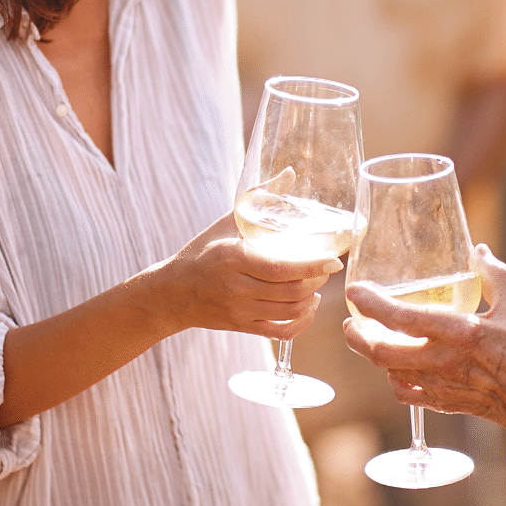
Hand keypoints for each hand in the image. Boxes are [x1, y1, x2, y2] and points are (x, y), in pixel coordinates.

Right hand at [152, 212, 341, 339]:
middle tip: (326, 268)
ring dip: (311, 300)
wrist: (171, 292)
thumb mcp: (225, 223)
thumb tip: (290, 173)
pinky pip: (280, 332)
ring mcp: (239, 310)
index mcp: (232, 258)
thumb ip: (259, 197)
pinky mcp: (241, 327)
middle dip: (316, 281)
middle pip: (289, 292)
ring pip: (288, 312)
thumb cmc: (202, 252)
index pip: (279, 268)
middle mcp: (236, 287)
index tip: (333, 260)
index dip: (310, 266)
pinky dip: (301, 323)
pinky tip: (307, 307)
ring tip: (317, 286)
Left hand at [342, 244, 505, 436]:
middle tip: (350, 322)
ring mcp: (441, 386)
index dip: (369, 304)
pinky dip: (394, 379)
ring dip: (375, 355)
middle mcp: (442, 361)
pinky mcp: (445, 403)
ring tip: (370, 339)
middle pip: (380, 353)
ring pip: (389, 372)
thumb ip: (495, 276)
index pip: (399, 318)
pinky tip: (397, 368)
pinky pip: (406, 393)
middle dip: (356, 337)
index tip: (353, 292)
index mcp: (458, 332)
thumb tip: (479, 251)